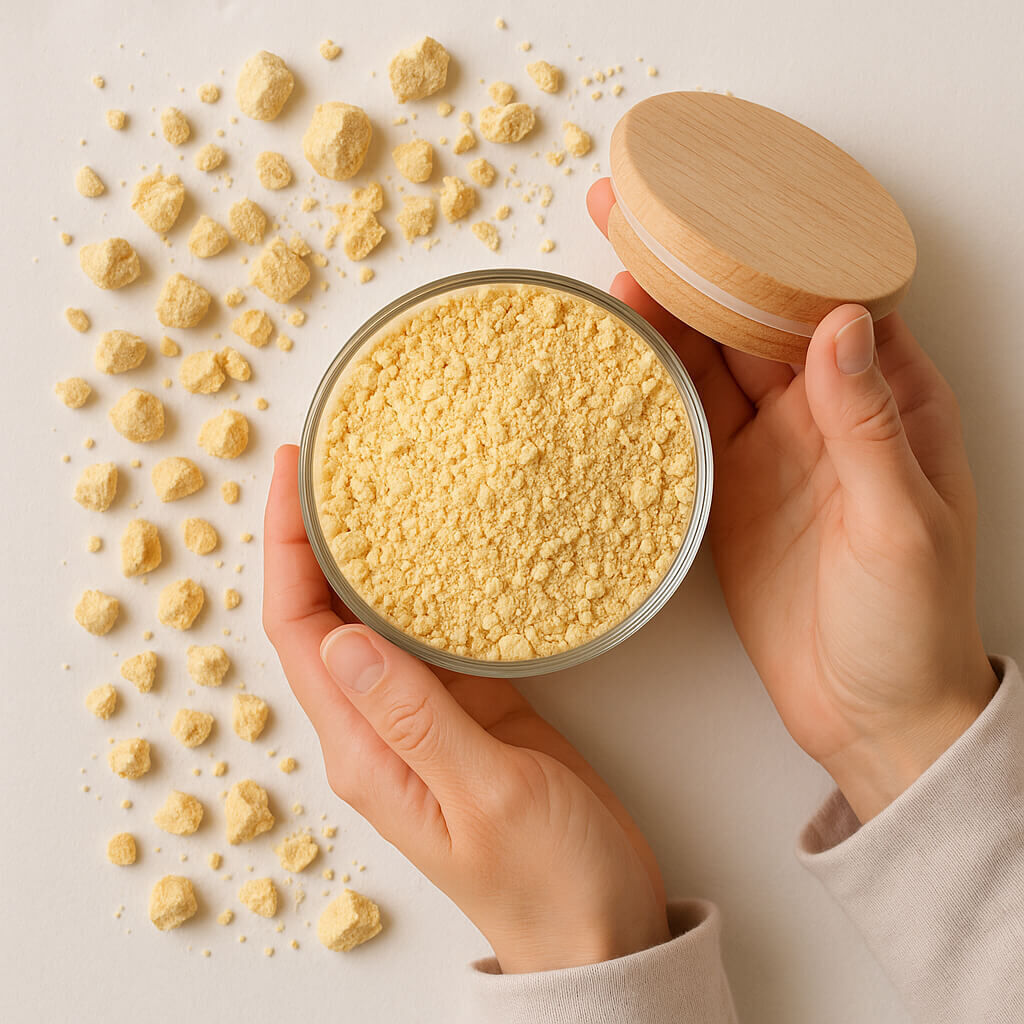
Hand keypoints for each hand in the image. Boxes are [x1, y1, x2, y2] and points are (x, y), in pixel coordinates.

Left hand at [263, 445, 669, 971]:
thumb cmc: (547, 880)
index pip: (299, 631)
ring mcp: (424, 714)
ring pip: (378, 614)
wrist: (600, 927)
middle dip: (315, 532)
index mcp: (364, 749)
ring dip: (368, 549)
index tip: (291, 473)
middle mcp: (379, 725)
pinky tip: (445, 540)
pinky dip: (428, 581)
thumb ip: (416, 718)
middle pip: (324, 613)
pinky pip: (433, 631)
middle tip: (331, 456)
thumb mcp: (485, 797)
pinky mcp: (470, 707)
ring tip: (379, 480)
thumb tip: (341, 638)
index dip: (285, 547)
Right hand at [588, 180, 997, 821]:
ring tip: (618, 270)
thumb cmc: (912, 626)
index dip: (778, 246)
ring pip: (711, 364)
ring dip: (668, 318)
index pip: (830, 299)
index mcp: (890, 402)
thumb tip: (840, 323)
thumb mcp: (902, 524)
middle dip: (703, 265)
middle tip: (644, 216)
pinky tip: (618, 357)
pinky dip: (652, 390)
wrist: (870, 717)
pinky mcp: (725, 492)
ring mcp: (769, 451)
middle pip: (755, 319)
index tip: (728, 199)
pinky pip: (684, 426)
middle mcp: (824, 414)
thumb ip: (868, 426)